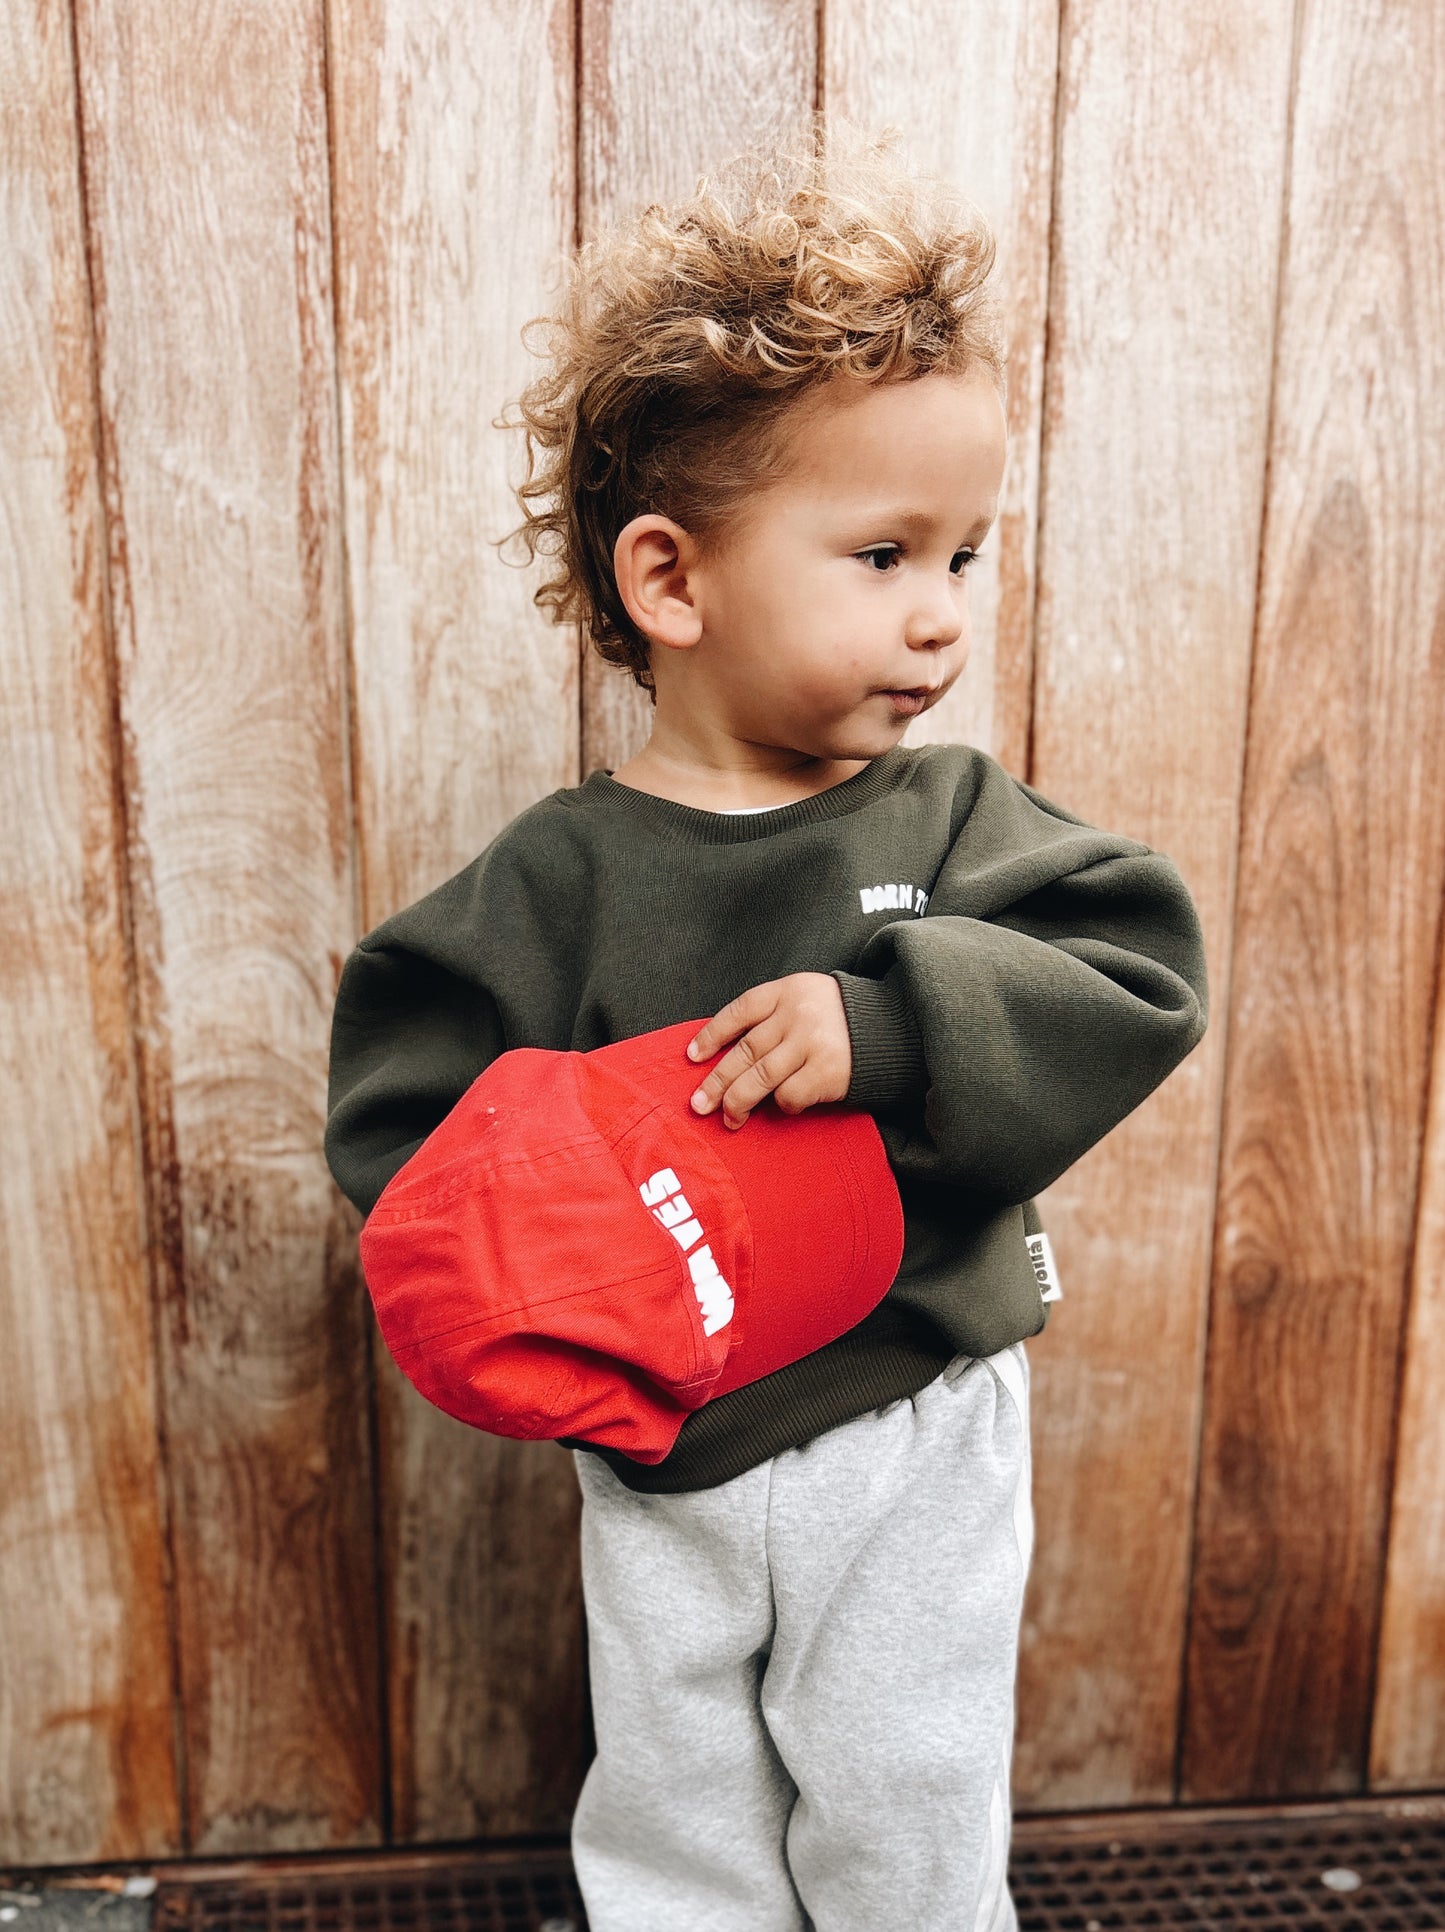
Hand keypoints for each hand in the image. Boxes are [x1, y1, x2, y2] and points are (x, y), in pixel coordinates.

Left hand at [685, 973, 852, 1129]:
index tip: (693, 1057)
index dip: (711, 1035)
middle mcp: (796, 1014)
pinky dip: (781, 1105)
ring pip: (759, 1078)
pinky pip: (789, 1095)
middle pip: (744, 1052)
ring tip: (728, 1119)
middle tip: (699, 1105)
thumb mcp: (803, 999)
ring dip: (737, 1102)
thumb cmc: (835, 1020)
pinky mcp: (827, 1071)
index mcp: (786, 991)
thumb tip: (721, 1057)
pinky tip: (784, 1106)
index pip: (738, 1011)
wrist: (890, 1028)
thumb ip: (769, 1018)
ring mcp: (812, 1042)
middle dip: (716, 1082)